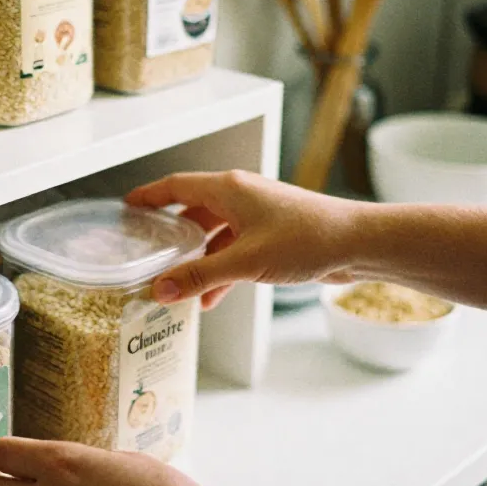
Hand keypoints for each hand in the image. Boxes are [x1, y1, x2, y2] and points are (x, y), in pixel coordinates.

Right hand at [126, 170, 362, 308]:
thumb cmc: (308, 238)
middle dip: (171, 233)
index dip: (149, 196)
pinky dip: (221, 270)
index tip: (127, 206)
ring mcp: (259, 216)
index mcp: (230, 189)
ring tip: (176, 284)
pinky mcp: (273, 236)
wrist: (359, 244)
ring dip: (197, 259)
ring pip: (215, 234)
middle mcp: (242, 196)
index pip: (176, 186)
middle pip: (194, 210)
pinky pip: (235, 250)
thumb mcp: (245, 261)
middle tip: (146, 250)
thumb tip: (161, 290)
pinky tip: (211, 299)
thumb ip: (200, 276)